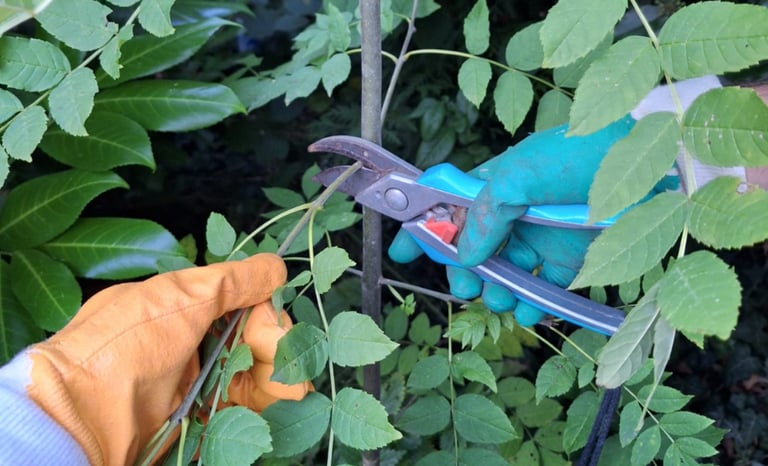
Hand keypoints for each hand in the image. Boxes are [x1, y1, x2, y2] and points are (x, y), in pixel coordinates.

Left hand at [19, 253, 310, 464]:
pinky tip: (287, 400)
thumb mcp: (180, 296)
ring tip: (299, 389)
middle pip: (248, 339)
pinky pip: (237, 407)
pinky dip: (263, 404)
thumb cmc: (126, 344)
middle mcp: (186, 341)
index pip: (238, 302)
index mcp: (179, 306)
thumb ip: (232, 281)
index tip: (276, 321)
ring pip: (248, 373)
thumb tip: (275, 265)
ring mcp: (190, 381)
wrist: (83, 416)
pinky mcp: (193, 417)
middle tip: (291, 360)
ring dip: (278, 378)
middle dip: (276, 347)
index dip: (263, 311)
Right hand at [390, 116, 634, 324]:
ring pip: (507, 272)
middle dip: (463, 272)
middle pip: (474, 249)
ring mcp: (543, 234)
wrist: (651, 160)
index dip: (423, 230)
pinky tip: (532, 311)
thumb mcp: (520, 177)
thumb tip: (463, 256)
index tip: (401, 254)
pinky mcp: (574, 254)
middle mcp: (514, 212)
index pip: (447, 207)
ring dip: (499, 292)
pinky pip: (547, 285)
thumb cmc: (578, 154)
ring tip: (502, 302)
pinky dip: (536, 303)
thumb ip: (485, 216)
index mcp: (494, 184)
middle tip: (466, 290)